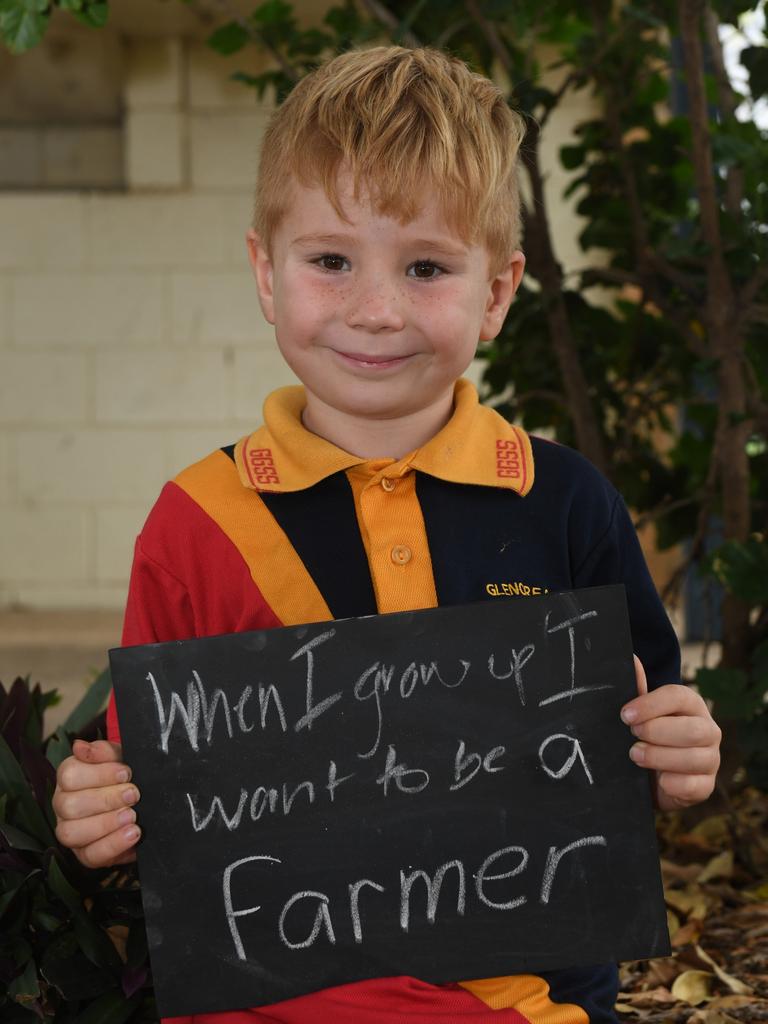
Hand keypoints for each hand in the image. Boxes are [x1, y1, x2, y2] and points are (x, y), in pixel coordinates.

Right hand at [53, 739, 140, 867]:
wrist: (146, 802)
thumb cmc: (127, 777)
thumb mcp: (122, 758)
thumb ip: (105, 751)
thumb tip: (79, 747)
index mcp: (69, 778)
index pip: (69, 775)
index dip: (98, 774)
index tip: (126, 773)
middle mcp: (64, 805)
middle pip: (68, 805)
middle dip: (105, 799)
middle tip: (133, 794)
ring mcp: (72, 832)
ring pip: (71, 833)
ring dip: (105, 824)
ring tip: (133, 816)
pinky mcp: (85, 855)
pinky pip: (90, 856)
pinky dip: (113, 845)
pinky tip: (133, 833)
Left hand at [620, 656, 721, 810]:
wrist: (652, 777)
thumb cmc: (648, 737)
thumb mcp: (641, 714)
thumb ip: (638, 691)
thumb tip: (632, 659)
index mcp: (691, 706)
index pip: (678, 696)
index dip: (651, 704)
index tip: (625, 714)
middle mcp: (708, 730)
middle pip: (692, 729)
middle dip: (656, 732)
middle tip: (632, 735)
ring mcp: (711, 759)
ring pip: (694, 757)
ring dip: (659, 757)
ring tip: (635, 755)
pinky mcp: (706, 785)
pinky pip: (694, 785)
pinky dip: (672, 783)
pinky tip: (657, 779)